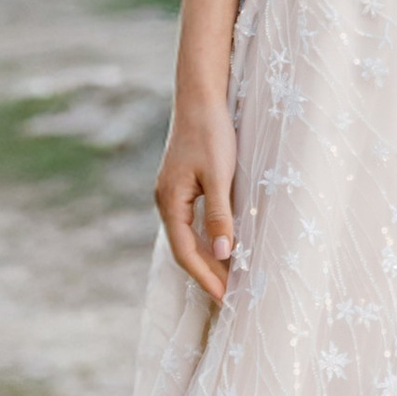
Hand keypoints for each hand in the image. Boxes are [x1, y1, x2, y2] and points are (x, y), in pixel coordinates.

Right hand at [156, 92, 238, 304]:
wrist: (200, 97)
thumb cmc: (211, 133)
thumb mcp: (219, 176)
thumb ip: (220, 216)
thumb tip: (224, 254)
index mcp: (170, 202)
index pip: (185, 252)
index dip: (204, 277)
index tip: (225, 298)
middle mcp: (166, 202)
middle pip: (184, 248)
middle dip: (206, 273)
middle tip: (231, 296)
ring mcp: (171, 194)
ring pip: (187, 236)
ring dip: (207, 258)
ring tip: (229, 278)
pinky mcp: (181, 186)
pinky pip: (191, 223)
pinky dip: (206, 239)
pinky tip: (223, 246)